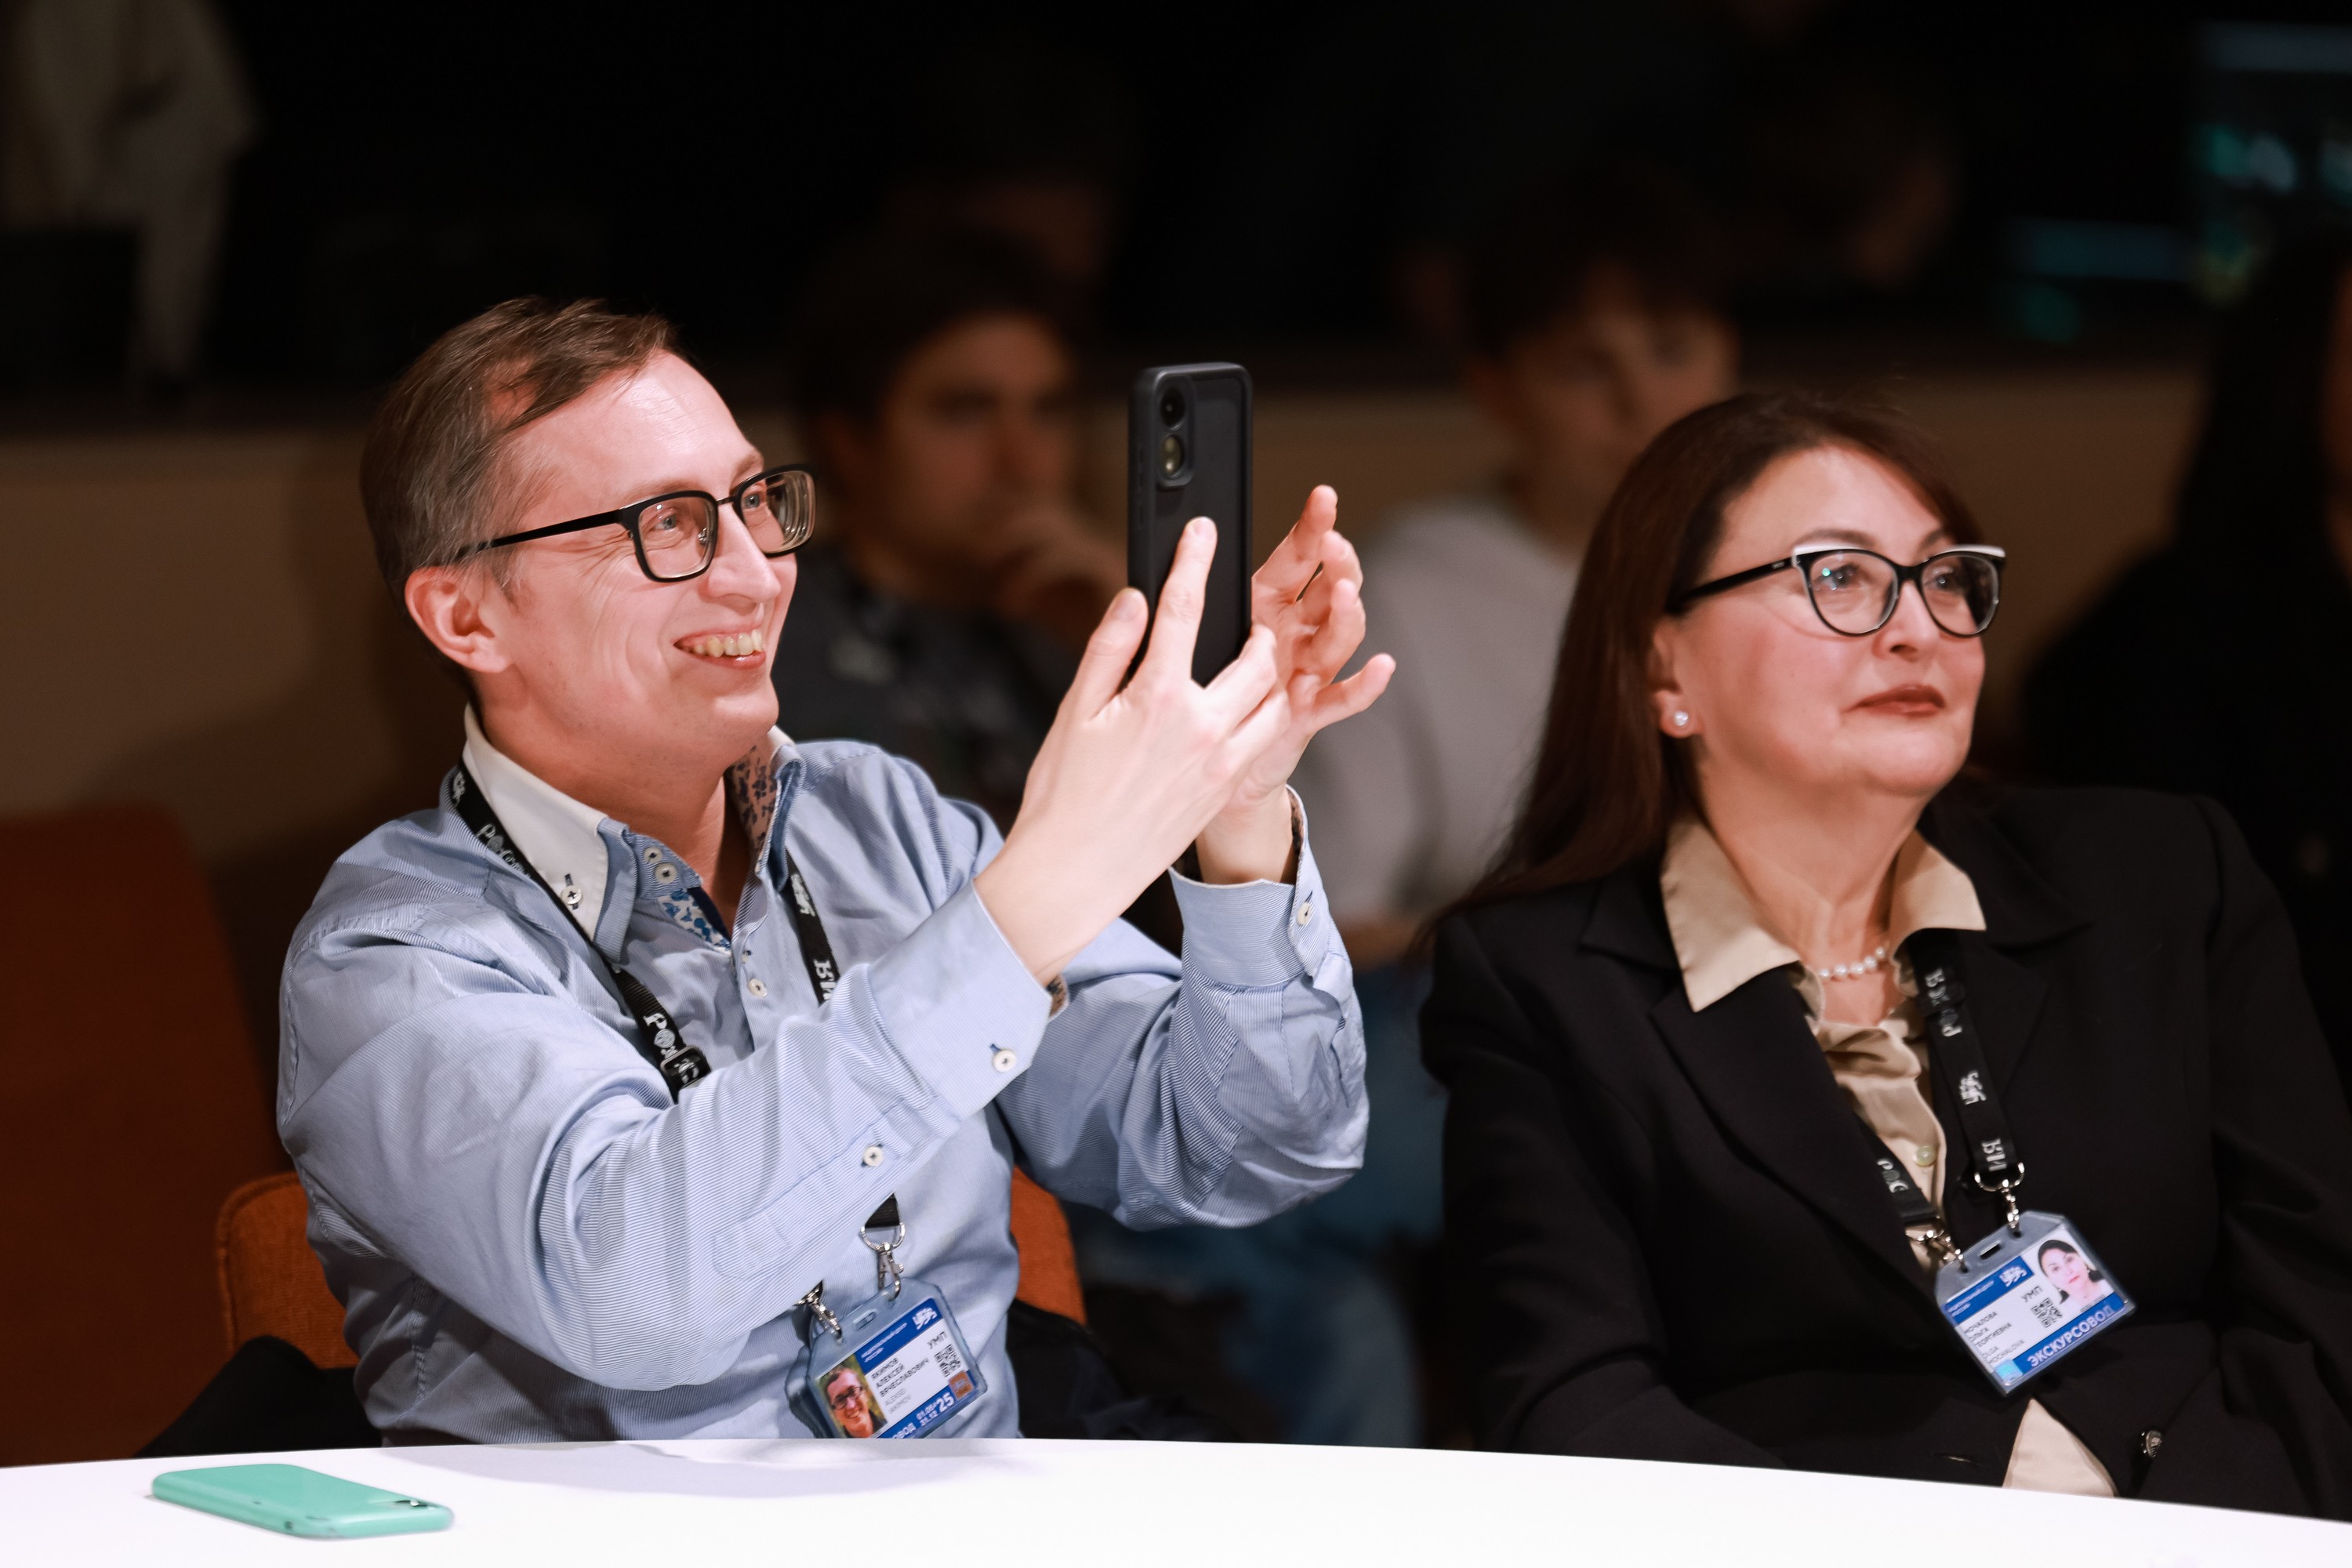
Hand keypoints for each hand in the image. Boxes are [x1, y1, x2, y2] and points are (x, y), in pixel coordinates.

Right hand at [975, 519, 1291, 980]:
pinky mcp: (1226, 788)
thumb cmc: (1062, 795)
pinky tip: (1254, 704)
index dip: (1194, 561)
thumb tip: (1134, 599)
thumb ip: (1109, 649)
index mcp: (1156, 698)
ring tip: (1252, 654)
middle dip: (1250, 622)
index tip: (1202, 532)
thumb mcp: (1073, 712)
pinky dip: (1271, 711)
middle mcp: (1200, 727)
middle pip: (1251, 653)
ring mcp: (1221, 761)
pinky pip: (1268, 738)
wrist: (1076, 871)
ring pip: (1273, 697)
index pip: (1184, 610)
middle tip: (1236, 610)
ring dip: (1269, 667)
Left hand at [1193, 486, 1392, 883]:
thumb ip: (1172, 610)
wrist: (1192, 762)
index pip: (1294, 559)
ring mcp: (1305, 671)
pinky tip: (1380, 666)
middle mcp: (1292, 633)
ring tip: (1345, 594)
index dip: (1311, 528)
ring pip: (1339, 636)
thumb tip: (1157, 569)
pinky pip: (1342, 697)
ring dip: (1347, 613)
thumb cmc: (1184, 696)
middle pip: (1328, 589)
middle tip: (1333, 543)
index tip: (1322, 497)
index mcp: (1261, 606)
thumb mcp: (1177, 642)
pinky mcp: (1310, 712)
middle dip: (1338, 562)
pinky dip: (1364, 684)